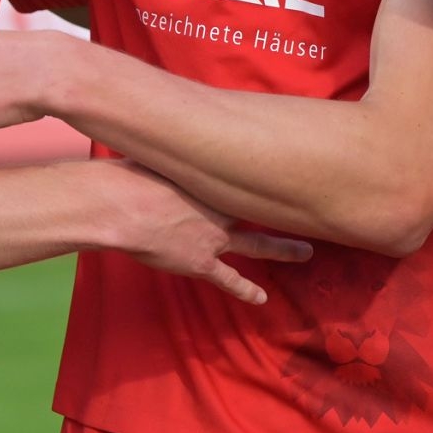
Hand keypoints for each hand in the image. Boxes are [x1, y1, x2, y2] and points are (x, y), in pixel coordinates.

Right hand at [109, 162, 312, 305]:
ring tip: (306, 252)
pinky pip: (228, 278)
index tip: (280, 168)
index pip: (244, 175)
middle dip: (284, 210)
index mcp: (209, 180)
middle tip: (309, 207)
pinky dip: (244, 289)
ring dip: (282, 249)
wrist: (124, 206)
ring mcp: (215, 237)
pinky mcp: (201, 262)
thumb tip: (163, 133)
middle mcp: (220, 208)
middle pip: (261, 208)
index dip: (261, 174)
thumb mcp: (156, 153)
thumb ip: (167, 150)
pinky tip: (261, 299)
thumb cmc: (132, 174)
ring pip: (257, 244)